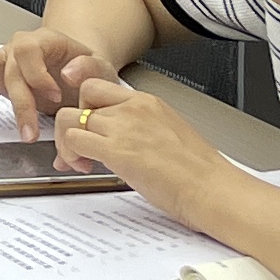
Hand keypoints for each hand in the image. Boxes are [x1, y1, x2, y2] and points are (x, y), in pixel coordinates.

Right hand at [0, 28, 106, 140]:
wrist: (76, 73)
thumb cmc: (85, 72)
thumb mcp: (101, 69)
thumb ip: (91, 69)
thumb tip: (69, 73)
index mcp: (45, 40)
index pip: (28, 49)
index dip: (38, 75)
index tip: (54, 97)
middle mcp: (19, 46)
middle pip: (7, 65)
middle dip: (17, 101)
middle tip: (28, 131)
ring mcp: (2, 58)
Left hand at [37, 72, 231, 217]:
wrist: (214, 190)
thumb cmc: (201, 174)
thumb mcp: (170, 137)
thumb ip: (143, 132)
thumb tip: (127, 144)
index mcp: (149, 103)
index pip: (101, 89)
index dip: (88, 108)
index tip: (88, 127)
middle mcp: (134, 108)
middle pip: (81, 99)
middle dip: (73, 122)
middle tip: (78, 147)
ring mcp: (124, 126)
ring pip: (69, 118)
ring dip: (66, 141)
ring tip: (78, 161)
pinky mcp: (116, 149)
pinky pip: (74, 141)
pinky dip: (69, 154)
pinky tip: (82, 167)